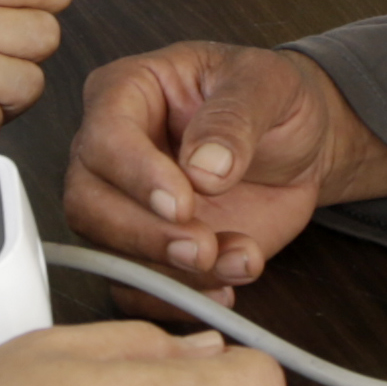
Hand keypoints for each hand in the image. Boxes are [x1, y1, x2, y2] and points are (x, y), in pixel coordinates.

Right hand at [59, 41, 386, 290]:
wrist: (297, 145)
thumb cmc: (270, 100)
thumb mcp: (267, 86)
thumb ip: (234, 119)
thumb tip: (203, 166)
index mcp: (126, 92)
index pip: (105, 137)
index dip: (138, 176)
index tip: (184, 202)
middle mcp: (111, 153)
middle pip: (89, 204)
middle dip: (145, 236)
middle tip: (202, 248)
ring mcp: (124, 206)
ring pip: (110, 254)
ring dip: (171, 273)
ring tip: (238, 261)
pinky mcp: (147, 250)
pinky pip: (137, 289)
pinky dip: (179, 299)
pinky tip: (225, 287)